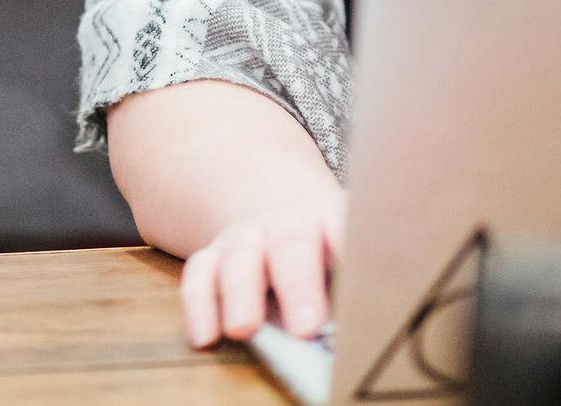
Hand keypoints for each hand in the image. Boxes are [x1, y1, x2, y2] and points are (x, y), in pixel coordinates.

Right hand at [179, 190, 344, 348]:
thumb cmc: (326, 258)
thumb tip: (359, 340)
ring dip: (242, 295)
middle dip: (297, 286)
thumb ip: (352, 296)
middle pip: (291, 244)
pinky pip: (200, 275)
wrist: (285, 224)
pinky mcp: (213, 257)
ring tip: (244, 329)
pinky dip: (200, 306)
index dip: (350, 249)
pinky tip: (205, 336)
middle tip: (306, 327)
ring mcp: (247, 237)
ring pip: (240, 257)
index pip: (345, 226)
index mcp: (332, 219)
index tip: (360, 285)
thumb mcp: (349, 266)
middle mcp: (288, 224)